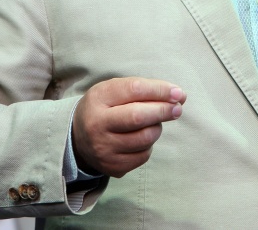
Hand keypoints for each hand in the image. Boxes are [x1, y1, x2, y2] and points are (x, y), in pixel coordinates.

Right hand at [71, 77, 185, 177]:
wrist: (78, 138)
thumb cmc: (105, 107)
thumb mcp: (115, 91)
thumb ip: (145, 90)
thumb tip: (179, 96)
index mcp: (98, 98)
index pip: (134, 89)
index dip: (160, 90)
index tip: (179, 93)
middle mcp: (97, 124)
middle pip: (138, 116)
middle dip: (163, 111)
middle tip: (178, 108)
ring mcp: (104, 148)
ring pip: (145, 138)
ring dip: (156, 128)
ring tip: (152, 122)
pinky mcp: (112, 167)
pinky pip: (143, 155)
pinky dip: (148, 145)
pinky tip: (140, 138)